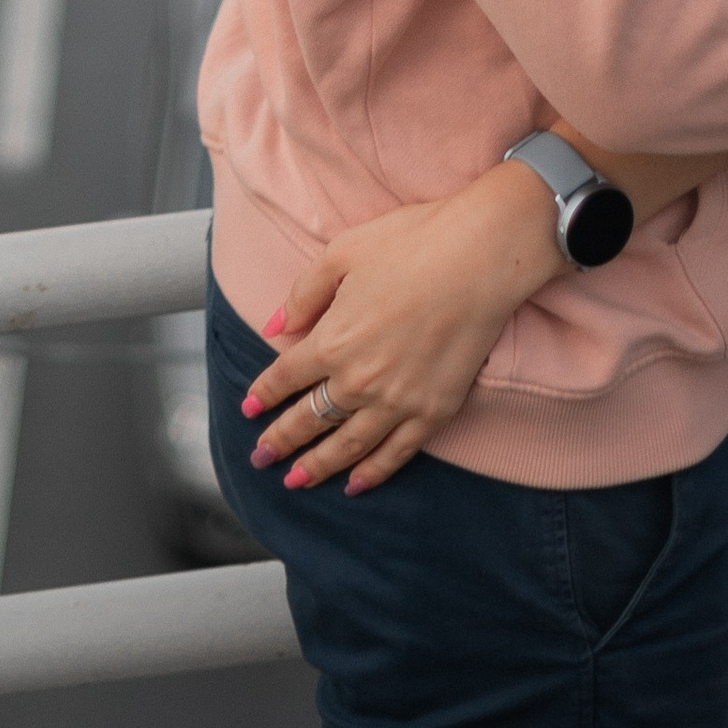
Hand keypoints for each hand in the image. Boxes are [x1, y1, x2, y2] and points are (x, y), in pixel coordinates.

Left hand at [240, 169, 559, 498]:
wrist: (479, 256)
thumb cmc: (411, 243)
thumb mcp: (343, 253)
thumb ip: (304, 294)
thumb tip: (274, 327)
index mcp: (332, 339)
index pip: (286, 377)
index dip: (263, 396)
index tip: (248, 411)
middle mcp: (359, 379)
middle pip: (310, 418)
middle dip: (281, 441)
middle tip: (260, 458)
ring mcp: (397, 401)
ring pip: (347, 446)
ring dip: (318, 467)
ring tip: (296, 481)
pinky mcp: (434, 411)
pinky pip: (396, 453)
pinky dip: (373, 473)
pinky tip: (356, 484)